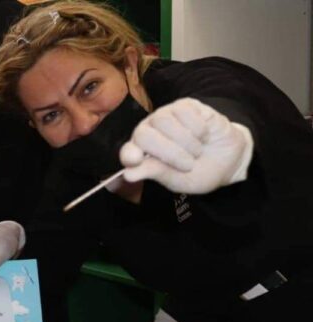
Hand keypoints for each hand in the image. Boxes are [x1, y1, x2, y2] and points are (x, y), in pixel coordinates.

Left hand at [120, 97, 252, 193]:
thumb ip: (156, 173)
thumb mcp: (178, 180)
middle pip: (144, 135)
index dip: (129, 155)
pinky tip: (204, 136)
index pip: (127, 152)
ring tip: (197, 152)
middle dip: (169, 153)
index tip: (135, 160)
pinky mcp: (186, 105)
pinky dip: (198, 128)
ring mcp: (166, 116)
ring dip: (185, 142)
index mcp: (143, 153)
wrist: (229, 160)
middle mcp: (150, 131)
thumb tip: (128, 174)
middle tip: (189, 165)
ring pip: (164, 121)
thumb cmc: (198, 172)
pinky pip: (185, 112)